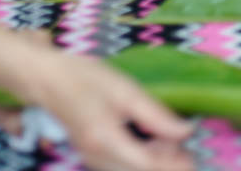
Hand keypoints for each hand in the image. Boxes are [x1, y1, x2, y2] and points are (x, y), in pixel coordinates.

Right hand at [31, 49, 193, 170]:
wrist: (48, 80)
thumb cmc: (85, 78)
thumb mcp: (125, 91)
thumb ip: (156, 115)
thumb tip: (186, 132)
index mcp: (105, 140)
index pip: (147, 165)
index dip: (174, 164)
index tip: (192, 155)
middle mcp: (97, 157)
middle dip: (166, 164)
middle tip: (183, 145)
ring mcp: (92, 160)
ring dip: (154, 161)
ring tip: (168, 140)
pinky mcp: (92, 156)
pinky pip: (122, 166)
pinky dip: (141, 158)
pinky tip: (151, 141)